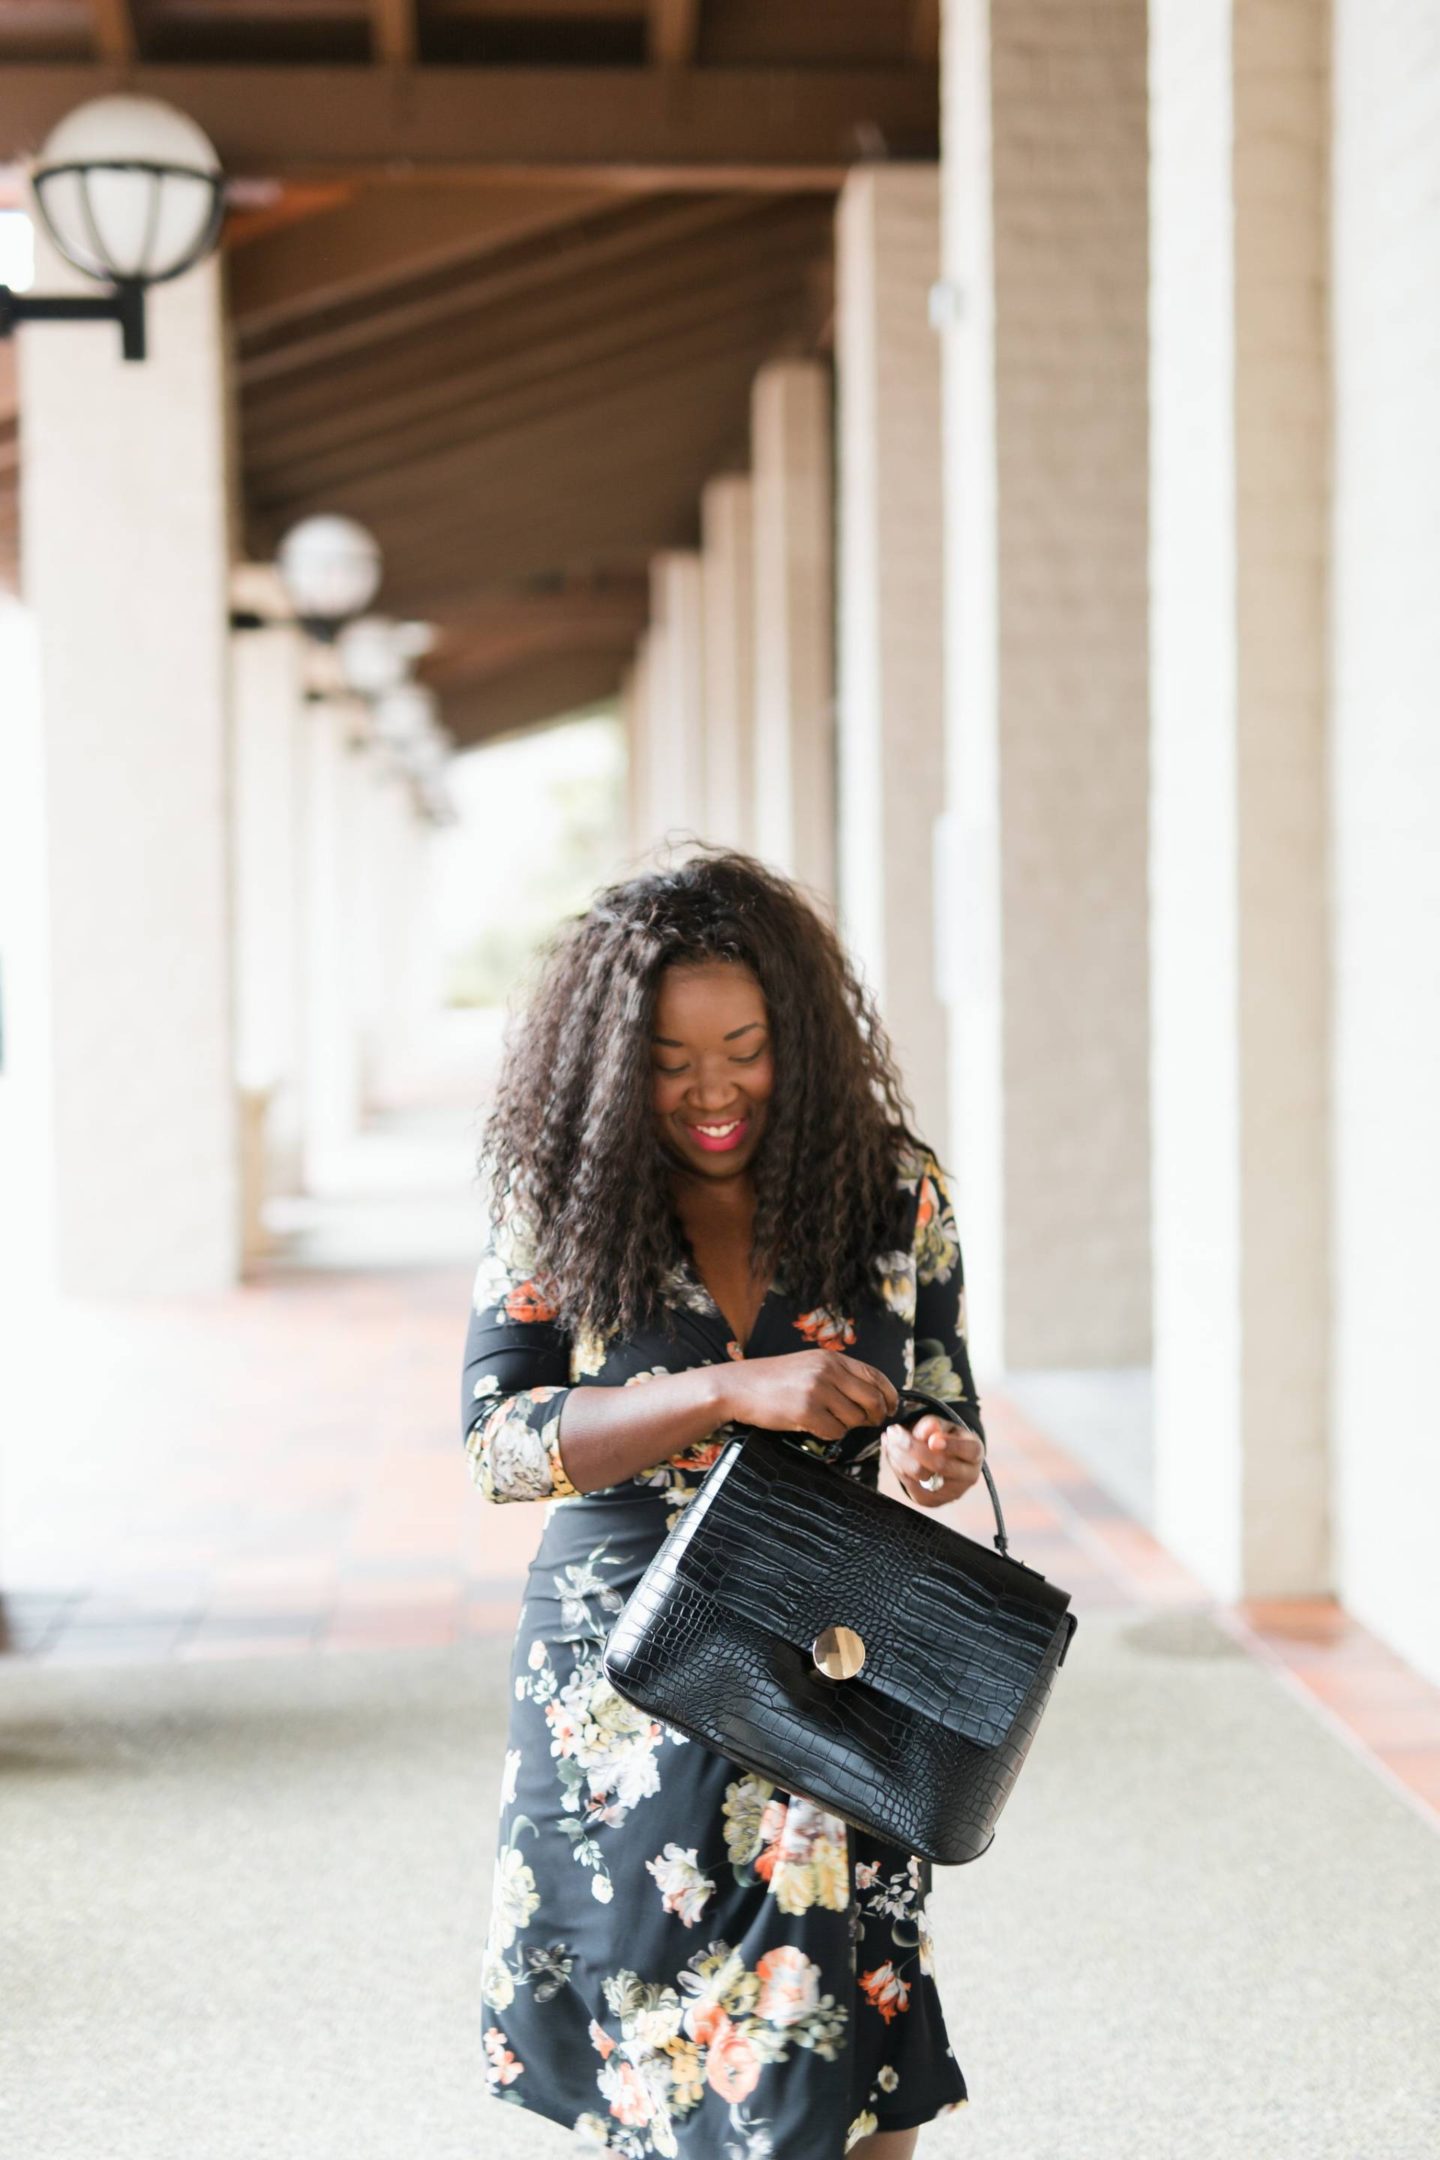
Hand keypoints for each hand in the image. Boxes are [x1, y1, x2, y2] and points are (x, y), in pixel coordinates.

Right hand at [718, 1351, 898, 1441]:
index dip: (890, 1395)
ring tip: (827, 1420)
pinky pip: (835, 1432)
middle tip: (870, 1423)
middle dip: (875, 1416)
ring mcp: (817, 1391)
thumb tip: (873, 1398)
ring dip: (846, 1426)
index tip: (891, 1408)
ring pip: (854, 1419)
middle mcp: (828, 1371)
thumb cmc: (774, 1380)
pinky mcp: (806, 1412)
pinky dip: (829, 1434)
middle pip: (872, 1400)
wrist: (738, 1386)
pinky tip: (814, 1427)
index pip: (875, 1376)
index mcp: (832, 1358)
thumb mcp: (809, 1366)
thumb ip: (839, 1376)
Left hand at [882, 1413, 984, 1508]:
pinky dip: (896, 1466)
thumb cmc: (944, 1438)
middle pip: (939, 1465)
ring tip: (889, 1439)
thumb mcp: (942, 1426)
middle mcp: (968, 1476)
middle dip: (912, 1446)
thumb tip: (929, 1428)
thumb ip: (934, 1425)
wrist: (943, 1462)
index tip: (932, 1440)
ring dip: (899, 1455)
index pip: (968, 1450)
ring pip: (920, 1475)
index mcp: (975, 1453)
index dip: (951, 1446)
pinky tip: (891, 1452)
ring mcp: (951, 1492)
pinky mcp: (932, 1501)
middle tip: (893, 1431)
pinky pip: (909, 1485)